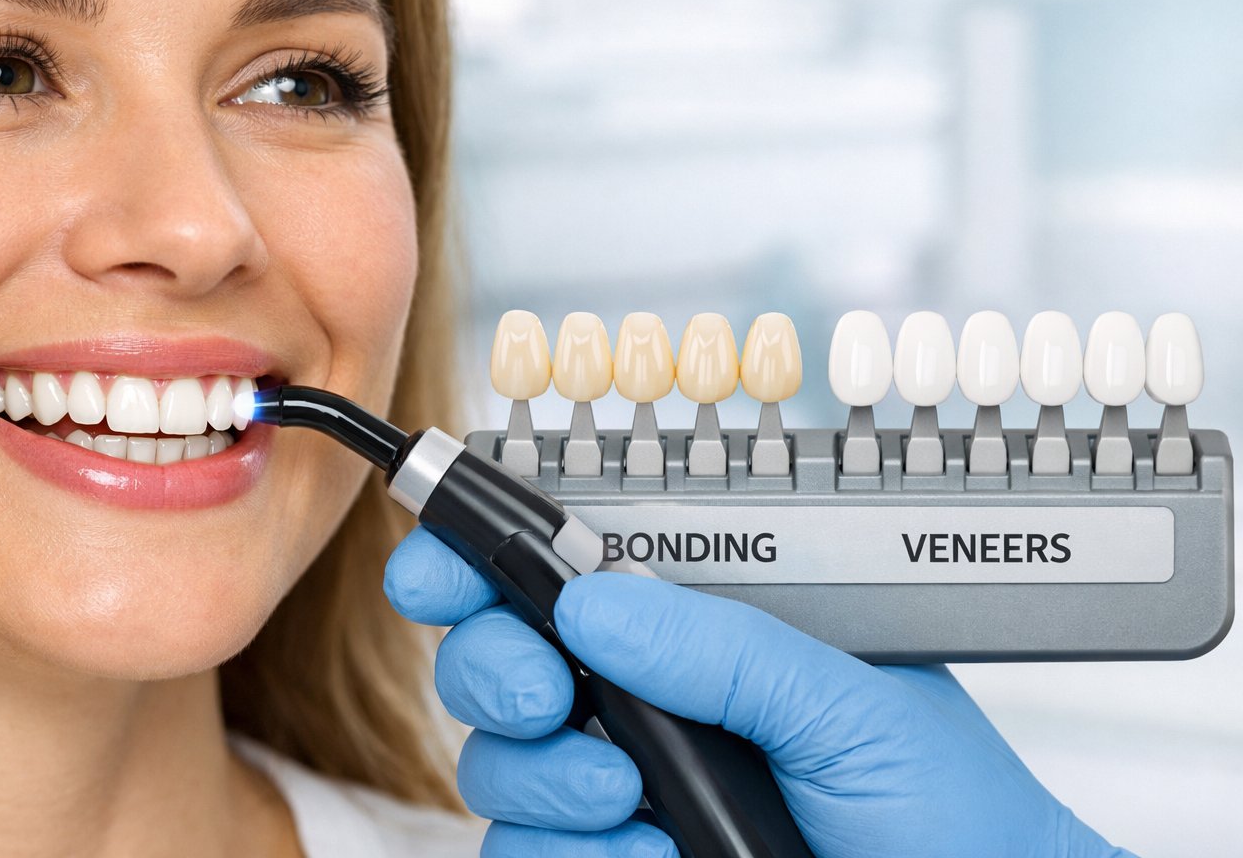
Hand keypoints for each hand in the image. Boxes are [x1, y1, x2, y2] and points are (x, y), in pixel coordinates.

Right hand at [384, 525, 1137, 857]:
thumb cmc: (949, 812)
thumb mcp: (848, 702)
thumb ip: (722, 646)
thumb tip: (593, 604)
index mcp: (702, 632)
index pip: (566, 575)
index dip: (484, 558)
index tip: (437, 566)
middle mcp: (650, 706)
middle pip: (498, 659)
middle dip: (492, 667)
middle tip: (545, 695)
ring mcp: (627, 795)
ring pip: (497, 765)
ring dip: (539, 776)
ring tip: (625, 794)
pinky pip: (525, 851)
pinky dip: (565, 847)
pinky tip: (640, 848)